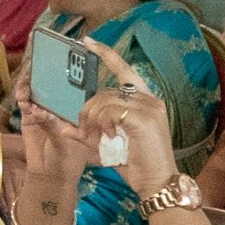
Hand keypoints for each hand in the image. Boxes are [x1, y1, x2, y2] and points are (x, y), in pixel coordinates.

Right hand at [11, 76, 95, 197]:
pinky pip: (24, 103)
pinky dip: (21, 99)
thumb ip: (53, 128)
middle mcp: (59, 107)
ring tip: (25, 92)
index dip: (66, 78)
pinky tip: (21, 99)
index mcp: (75, 111)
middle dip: (43, 79)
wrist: (49, 175)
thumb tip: (42, 112)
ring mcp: (43, 110)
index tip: (59, 68)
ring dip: (29, 88)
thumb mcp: (64, 146)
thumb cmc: (67, 161)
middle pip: (51, 86)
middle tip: (35, 75)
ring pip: (36, 93)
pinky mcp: (29, 117)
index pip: (72, 90)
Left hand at [77, 40, 179, 197]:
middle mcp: (151, 100)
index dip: (106, 54)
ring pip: (103, 102)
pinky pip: (109, 112)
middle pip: (105, 92)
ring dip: (92, 121)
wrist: (158, 182)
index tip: (87, 42)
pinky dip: (101, 124)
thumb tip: (66, 127)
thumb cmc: (137, 164)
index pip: (125, 70)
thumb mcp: (111, 143)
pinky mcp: (143, 119)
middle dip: (87, 111)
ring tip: (95, 138)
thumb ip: (92, 130)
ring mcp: (149, 108)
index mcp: (147, 101)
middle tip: (84, 131)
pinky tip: (107, 137)